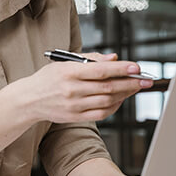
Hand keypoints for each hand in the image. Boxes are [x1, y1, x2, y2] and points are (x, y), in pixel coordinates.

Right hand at [15, 53, 151, 122]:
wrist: (29, 99)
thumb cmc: (48, 78)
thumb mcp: (64, 62)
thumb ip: (90, 59)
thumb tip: (114, 59)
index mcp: (69, 72)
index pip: (101, 70)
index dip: (121, 70)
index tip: (137, 68)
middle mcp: (71, 89)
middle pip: (108, 87)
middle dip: (130, 83)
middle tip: (146, 80)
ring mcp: (73, 105)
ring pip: (107, 101)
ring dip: (125, 94)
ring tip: (135, 88)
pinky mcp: (75, 117)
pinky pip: (101, 113)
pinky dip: (114, 106)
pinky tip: (121, 99)